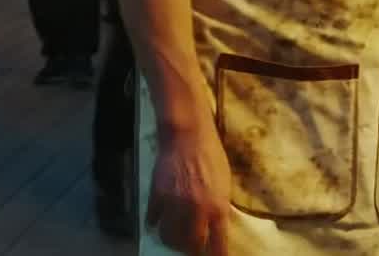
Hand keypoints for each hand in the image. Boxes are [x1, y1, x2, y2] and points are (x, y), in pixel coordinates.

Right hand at [147, 123, 232, 255]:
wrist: (188, 134)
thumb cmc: (211, 155)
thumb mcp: (224, 183)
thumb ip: (219, 206)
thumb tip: (215, 225)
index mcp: (218, 208)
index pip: (218, 244)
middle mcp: (197, 210)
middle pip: (190, 245)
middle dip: (191, 250)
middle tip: (190, 248)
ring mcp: (175, 204)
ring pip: (169, 236)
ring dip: (171, 240)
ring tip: (173, 237)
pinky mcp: (157, 195)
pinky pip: (153, 218)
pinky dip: (154, 223)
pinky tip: (156, 222)